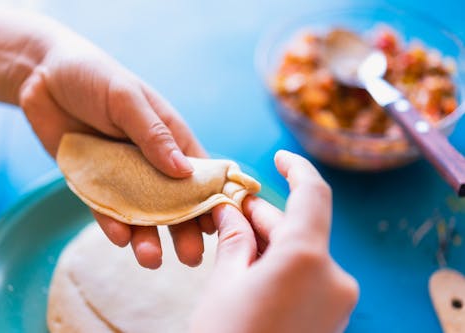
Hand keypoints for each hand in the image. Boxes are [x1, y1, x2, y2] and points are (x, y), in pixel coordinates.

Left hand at [16, 17, 213, 267]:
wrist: (43, 77)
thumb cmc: (96, 77)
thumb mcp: (128, 99)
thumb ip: (154, 134)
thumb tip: (184, 171)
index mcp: (171, 139)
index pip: (200, 175)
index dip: (212, 199)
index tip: (221, 225)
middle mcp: (152, 162)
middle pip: (174, 202)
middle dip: (184, 229)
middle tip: (190, 258)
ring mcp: (124, 176)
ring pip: (142, 213)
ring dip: (149, 237)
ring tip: (151, 258)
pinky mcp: (94, 184)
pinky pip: (106, 209)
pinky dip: (113, 224)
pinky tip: (121, 238)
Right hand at [191, 150, 358, 332]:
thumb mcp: (224, 285)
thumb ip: (234, 240)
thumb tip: (230, 210)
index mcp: (307, 259)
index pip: (312, 193)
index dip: (296, 168)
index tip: (278, 158)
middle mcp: (334, 277)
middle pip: (300, 227)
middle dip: (264, 215)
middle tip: (228, 208)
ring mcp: (336, 301)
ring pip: (302, 252)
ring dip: (269, 241)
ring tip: (231, 236)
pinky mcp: (330, 317)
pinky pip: (306, 276)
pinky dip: (280, 264)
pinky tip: (249, 266)